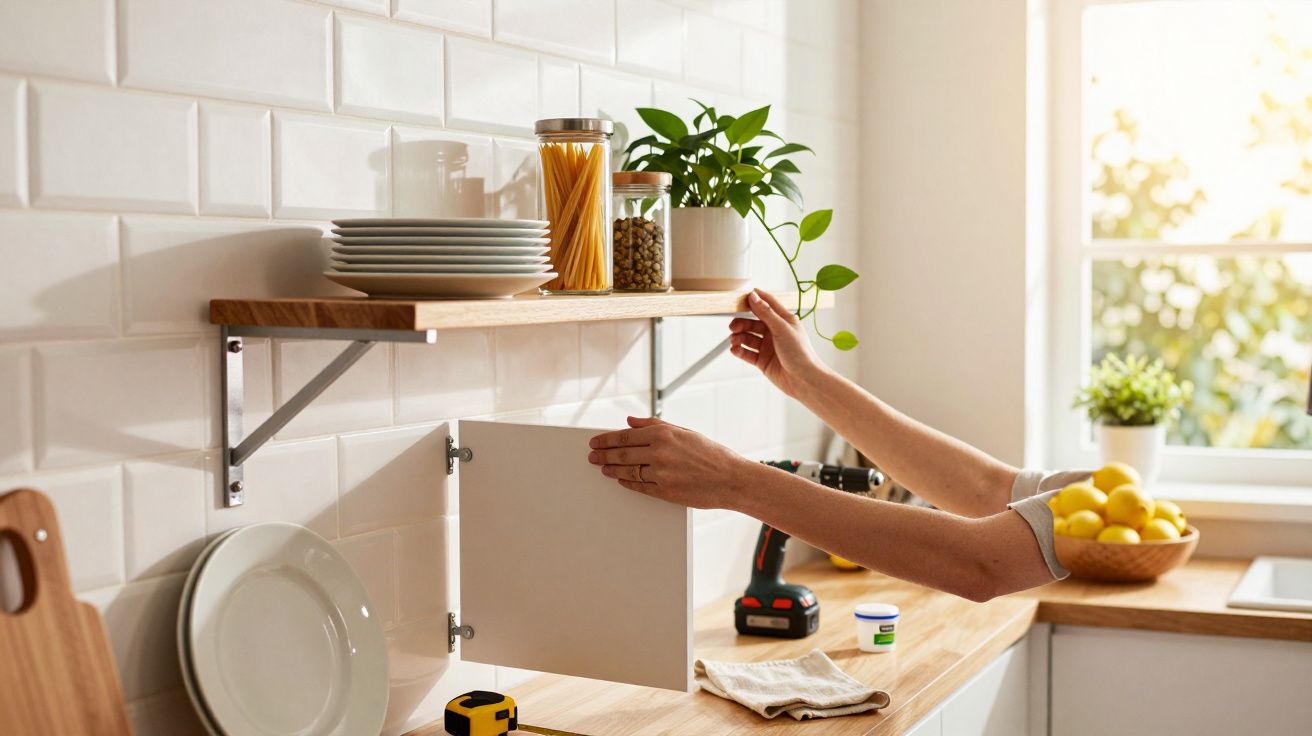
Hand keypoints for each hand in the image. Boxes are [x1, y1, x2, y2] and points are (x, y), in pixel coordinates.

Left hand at [588, 416, 759, 510]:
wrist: (731, 479)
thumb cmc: (711, 453)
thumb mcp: (685, 431)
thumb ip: (655, 425)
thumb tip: (630, 421)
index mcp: (664, 434)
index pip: (625, 436)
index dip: (607, 440)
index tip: (595, 442)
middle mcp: (660, 453)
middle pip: (622, 454)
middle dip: (603, 455)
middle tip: (592, 456)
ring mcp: (661, 474)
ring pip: (627, 471)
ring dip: (611, 470)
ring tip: (602, 468)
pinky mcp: (665, 492)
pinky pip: (639, 487)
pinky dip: (627, 483)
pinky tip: (620, 480)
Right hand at [728, 288, 826, 396]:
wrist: (804, 380)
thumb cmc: (800, 353)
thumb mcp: (782, 328)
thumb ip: (766, 313)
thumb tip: (754, 296)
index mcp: (784, 321)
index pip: (767, 304)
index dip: (755, 299)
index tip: (741, 297)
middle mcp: (775, 332)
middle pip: (753, 323)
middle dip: (741, 324)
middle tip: (733, 327)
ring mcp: (768, 347)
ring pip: (748, 338)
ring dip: (739, 337)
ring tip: (734, 340)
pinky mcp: (763, 361)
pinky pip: (747, 353)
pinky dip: (739, 350)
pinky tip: (735, 349)